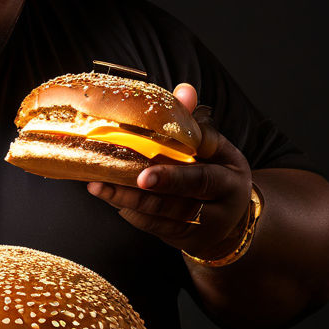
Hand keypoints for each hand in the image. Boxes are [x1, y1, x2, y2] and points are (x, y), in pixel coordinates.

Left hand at [86, 83, 252, 258]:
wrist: (232, 220)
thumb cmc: (219, 172)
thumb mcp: (217, 148)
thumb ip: (197, 122)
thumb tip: (184, 90)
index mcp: (230, 180)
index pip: (202, 179)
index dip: (173, 178)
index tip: (144, 174)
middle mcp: (218, 210)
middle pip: (174, 205)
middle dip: (138, 196)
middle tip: (105, 182)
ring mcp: (198, 228)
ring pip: (158, 218)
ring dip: (124, 202)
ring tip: (97, 185)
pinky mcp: (180, 239)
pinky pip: (152, 227)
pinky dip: (130, 212)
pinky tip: (110, 196)